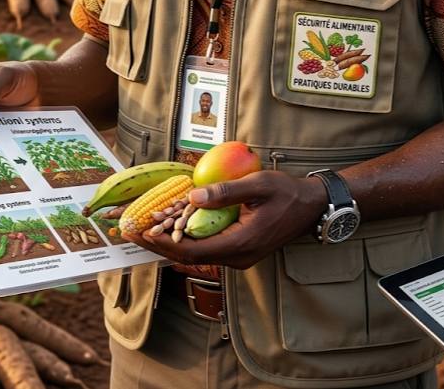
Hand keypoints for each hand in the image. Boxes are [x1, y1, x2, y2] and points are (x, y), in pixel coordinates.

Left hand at [123, 170, 326, 268]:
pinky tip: (174, 226)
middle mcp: (237, 257)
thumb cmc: (286, 193)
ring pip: (197, 253)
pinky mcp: (239, 250)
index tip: (141, 233)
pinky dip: (187, 238)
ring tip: (147, 229)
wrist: (311, 207)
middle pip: (189, 255)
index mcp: (240, 244)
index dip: (162, 243)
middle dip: (159, 244)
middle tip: (132, 233)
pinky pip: (207, 247)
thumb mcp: (257, 185)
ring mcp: (239, 256)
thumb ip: (225, 192)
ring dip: (171, 242)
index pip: (192, 250)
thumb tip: (191, 196)